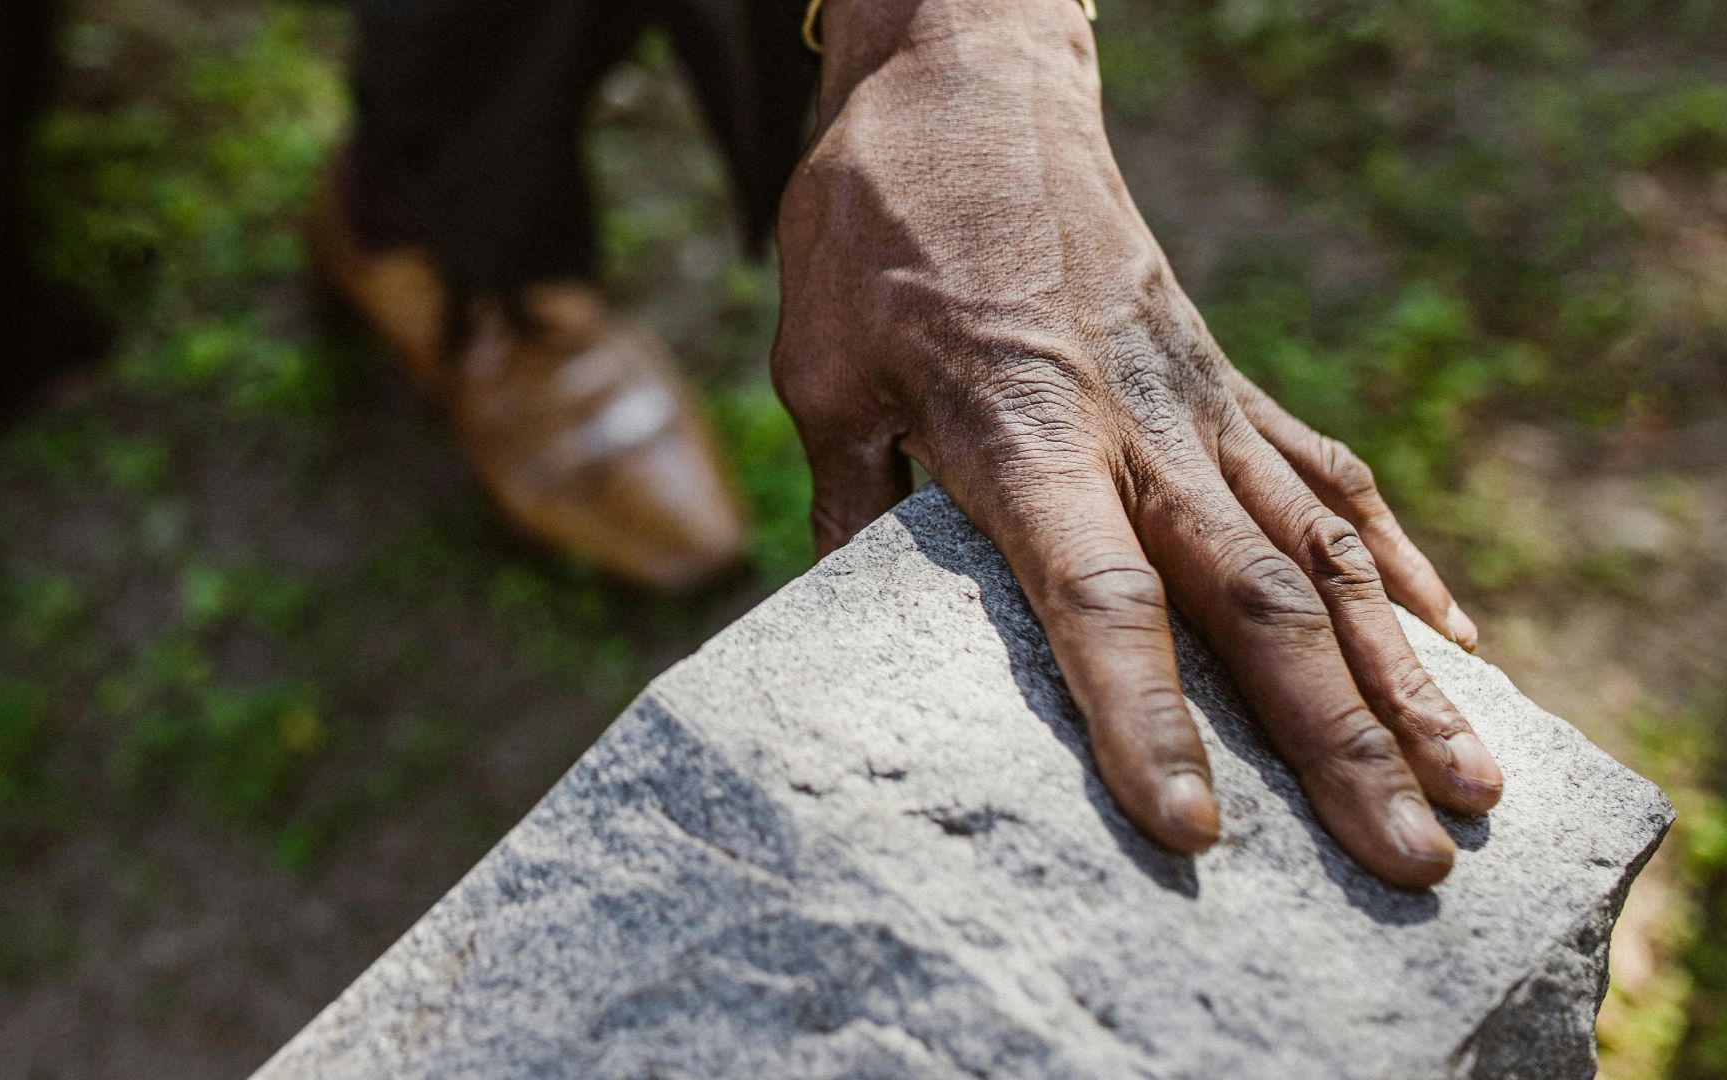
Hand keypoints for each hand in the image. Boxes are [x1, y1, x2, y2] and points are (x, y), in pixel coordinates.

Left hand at [772, 0, 1500, 887]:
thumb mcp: (822, 366)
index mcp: (1022, 434)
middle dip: (1338, 742)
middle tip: (1412, 865)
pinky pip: (1327, 478)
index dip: (1145, 716)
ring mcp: (1197, 401)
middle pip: (1253, 600)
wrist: (969, 81)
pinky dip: (1397, 564)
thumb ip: (852, 494)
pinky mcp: (1224, 379)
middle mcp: (1136, 427)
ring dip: (1401, 676)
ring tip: (1475, 786)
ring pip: (1322, 552)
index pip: (1098, 599)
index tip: (1190, 826)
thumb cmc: (877, 223)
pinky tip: (1455, 642)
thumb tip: (838, 616)